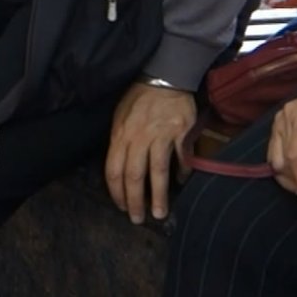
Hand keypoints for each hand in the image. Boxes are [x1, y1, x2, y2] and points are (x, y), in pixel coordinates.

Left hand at [106, 81, 196, 223]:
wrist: (164, 77)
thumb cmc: (138, 99)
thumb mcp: (119, 117)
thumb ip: (120, 142)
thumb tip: (121, 169)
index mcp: (121, 135)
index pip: (114, 170)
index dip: (116, 192)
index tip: (121, 207)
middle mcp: (139, 138)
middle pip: (134, 176)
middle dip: (135, 201)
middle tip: (138, 219)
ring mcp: (161, 136)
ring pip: (158, 172)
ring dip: (158, 196)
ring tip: (159, 214)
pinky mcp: (181, 134)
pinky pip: (181, 158)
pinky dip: (182, 172)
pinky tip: (181, 182)